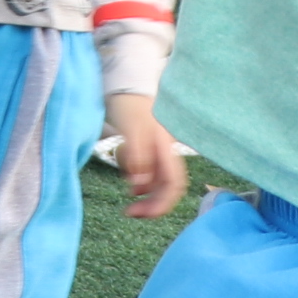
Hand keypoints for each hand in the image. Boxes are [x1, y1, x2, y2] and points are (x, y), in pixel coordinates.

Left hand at [105, 93, 186, 219]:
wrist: (123, 84)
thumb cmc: (128, 103)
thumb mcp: (132, 128)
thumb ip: (138, 155)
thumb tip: (140, 184)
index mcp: (166, 147)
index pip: (173, 183)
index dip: (162, 203)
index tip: (141, 213)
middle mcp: (166, 151)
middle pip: (168, 186)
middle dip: (153, 204)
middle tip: (130, 213)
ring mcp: (158, 151)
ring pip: (158, 182)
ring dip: (146, 196)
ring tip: (129, 202)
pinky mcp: (148, 150)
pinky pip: (149, 173)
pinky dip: (141, 184)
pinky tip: (131, 186)